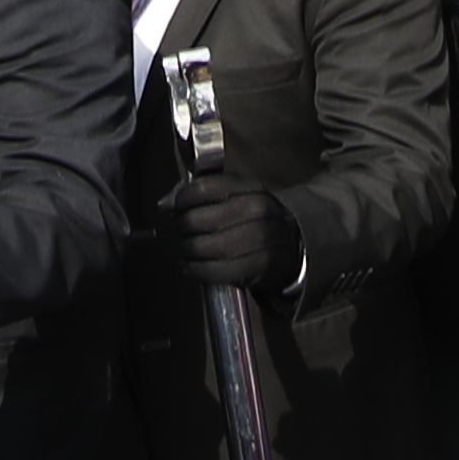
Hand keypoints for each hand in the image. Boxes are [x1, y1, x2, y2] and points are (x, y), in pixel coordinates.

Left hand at [162, 172, 300, 295]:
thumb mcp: (236, 195)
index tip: (176, 207)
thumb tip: (165, 204)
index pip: (201, 189)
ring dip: (186, 251)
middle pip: (197, 220)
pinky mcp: (259, 267)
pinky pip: (214, 271)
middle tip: (182, 231)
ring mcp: (261, 239)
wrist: (293, 244)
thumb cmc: (255, 218)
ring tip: (187, 250)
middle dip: (182, 228)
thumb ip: (200, 193)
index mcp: (250, 188)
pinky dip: (196, 270)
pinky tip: (192, 266)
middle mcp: (257, 211)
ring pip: (203, 247)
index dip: (181, 200)